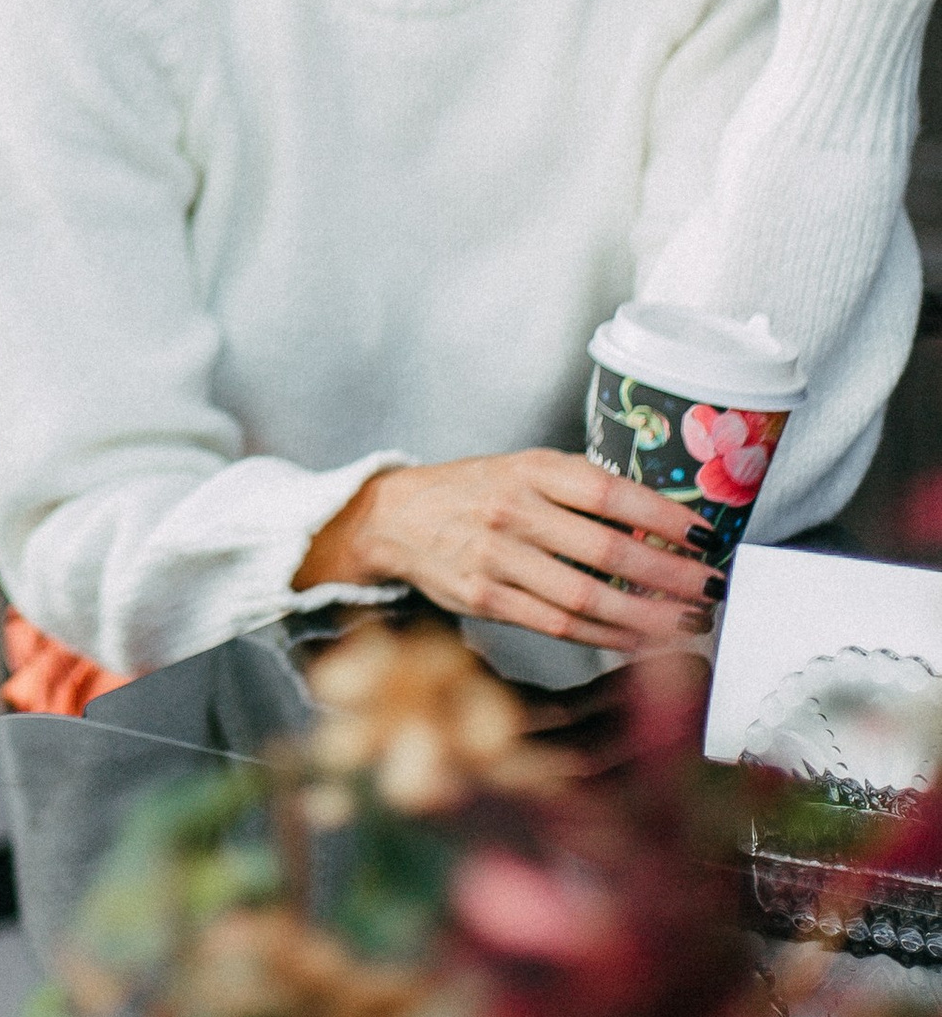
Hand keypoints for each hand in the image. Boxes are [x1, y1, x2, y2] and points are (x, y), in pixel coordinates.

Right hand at [292, 451, 716, 649]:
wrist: (396, 517)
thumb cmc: (474, 492)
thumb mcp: (520, 470)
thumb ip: (578, 491)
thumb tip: (664, 526)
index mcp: (528, 469)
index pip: (607, 491)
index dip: (662, 517)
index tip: (707, 535)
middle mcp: (511, 509)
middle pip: (606, 549)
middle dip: (671, 575)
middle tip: (712, 588)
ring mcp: (495, 557)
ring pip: (587, 597)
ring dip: (648, 616)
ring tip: (688, 621)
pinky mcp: (485, 598)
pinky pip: (560, 625)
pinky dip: (608, 636)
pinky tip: (641, 639)